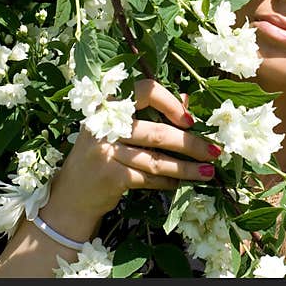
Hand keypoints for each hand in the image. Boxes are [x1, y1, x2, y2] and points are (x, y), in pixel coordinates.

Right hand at [46, 79, 221, 225]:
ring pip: (157, 159)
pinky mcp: (110, 176)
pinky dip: (168, 182)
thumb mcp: (119, 129)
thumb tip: (188, 101)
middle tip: (215, 152)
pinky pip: (149, 178)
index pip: (144, 90)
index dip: (171, 103)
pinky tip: (180, 183)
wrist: (71, 195)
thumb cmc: (103, 154)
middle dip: (191, 144)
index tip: (190, 121)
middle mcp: (104, 125)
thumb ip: (150, 113)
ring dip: (186, 168)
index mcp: (108, 104)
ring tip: (207, 172)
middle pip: (158, 132)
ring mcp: (106, 151)